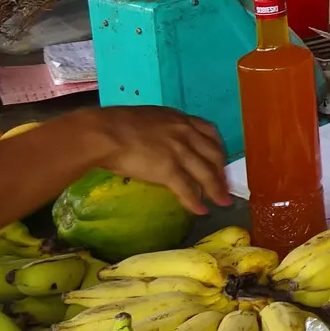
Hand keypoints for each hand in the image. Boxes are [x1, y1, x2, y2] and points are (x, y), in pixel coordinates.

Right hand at [82, 107, 231, 213]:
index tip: (221, 160)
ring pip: (206, 174)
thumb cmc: (116, 125)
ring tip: (223, 203)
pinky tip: (200, 211)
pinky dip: (195, 202)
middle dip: (222, 172)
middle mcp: (185, 133)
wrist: (103, 133)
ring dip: (217, 190)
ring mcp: (179, 151)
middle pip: (214, 154)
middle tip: (226, 185)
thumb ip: (162, 130)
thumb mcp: (148, 119)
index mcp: (180, 119)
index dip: (218, 148)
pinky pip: (187, 189)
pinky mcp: (169, 169)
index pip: (210, 132)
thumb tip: (159, 143)